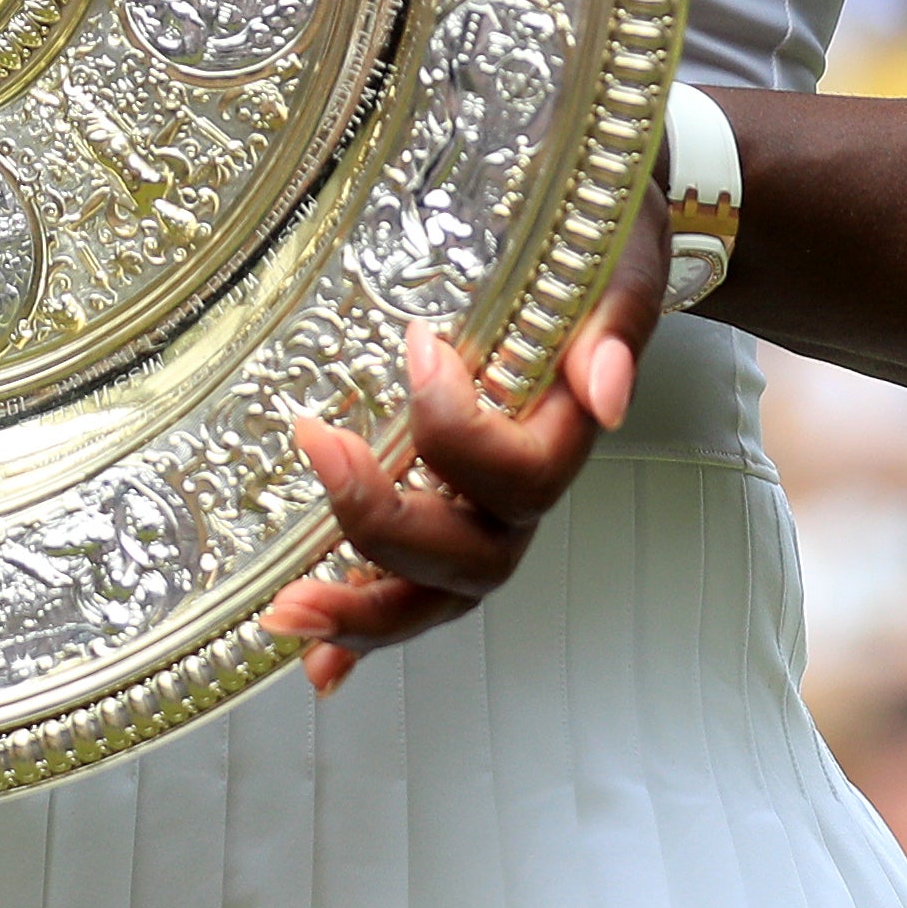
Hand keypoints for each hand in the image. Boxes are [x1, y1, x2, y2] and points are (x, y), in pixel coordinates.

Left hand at [263, 213, 666, 690]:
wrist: (602, 242)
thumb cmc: (603, 242)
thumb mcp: (618, 259)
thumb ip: (614, 322)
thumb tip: (603, 391)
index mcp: (568, 432)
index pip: (525, 478)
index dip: (460, 430)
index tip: (416, 343)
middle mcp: (525, 495)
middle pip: (473, 560)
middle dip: (387, 526)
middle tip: (318, 450)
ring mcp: (483, 518)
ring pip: (436, 597)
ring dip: (362, 612)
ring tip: (288, 611)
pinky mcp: (442, 518)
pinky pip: (410, 593)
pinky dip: (361, 636)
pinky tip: (315, 665)